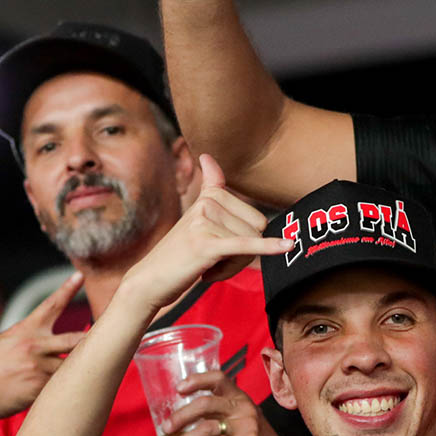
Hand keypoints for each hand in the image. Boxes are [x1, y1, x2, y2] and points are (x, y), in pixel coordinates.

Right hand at [0, 272, 86, 424]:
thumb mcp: (6, 343)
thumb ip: (30, 337)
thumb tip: (50, 339)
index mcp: (26, 330)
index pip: (51, 305)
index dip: (68, 289)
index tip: (81, 275)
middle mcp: (35, 344)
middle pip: (75, 338)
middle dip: (96, 339)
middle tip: (115, 334)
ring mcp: (39, 366)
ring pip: (72, 366)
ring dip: (82, 370)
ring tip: (95, 373)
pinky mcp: (41, 387)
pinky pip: (62, 386)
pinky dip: (66, 389)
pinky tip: (66, 394)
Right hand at [119, 156, 290, 316]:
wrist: (149, 281)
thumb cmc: (178, 256)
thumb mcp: (195, 220)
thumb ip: (208, 190)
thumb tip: (206, 155)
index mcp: (208, 197)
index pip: (252, 214)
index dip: (249, 236)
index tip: (241, 234)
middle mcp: (206, 204)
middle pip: (256, 228)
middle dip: (243, 252)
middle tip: (215, 261)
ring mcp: (205, 222)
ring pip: (251, 244)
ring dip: (234, 265)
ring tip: (208, 266)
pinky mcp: (207, 244)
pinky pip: (246, 246)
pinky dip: (268, 248)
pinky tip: (287, 246)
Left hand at [162, 371, 302, 435]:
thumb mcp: (239, 425)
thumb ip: (216, 421)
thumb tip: (180, 430)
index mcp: (239, 399)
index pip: (218, 379)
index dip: (196, 380)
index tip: (179, 389)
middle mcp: (242, 408)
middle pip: (205, 403)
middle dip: (181, 416)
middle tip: (166, 429)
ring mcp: (246, 426)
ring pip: (207, 428)